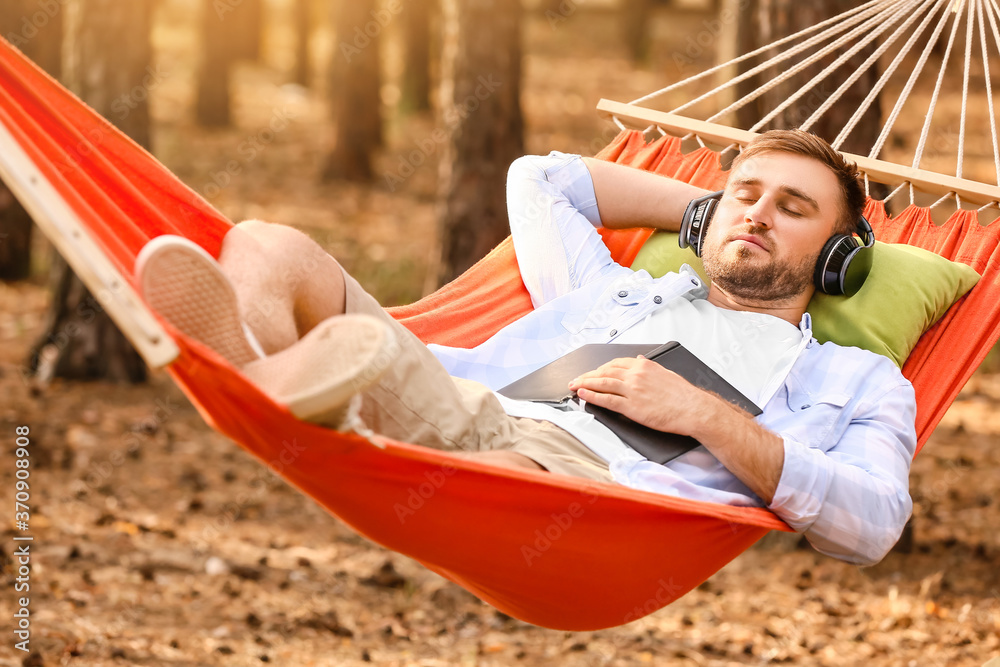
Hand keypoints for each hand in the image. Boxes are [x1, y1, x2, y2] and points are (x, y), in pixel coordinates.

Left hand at [568, 356, 709, 434]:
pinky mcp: (632, 407)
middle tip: (577, 378)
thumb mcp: (666, 372)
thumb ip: (649, 366)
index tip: (592, 372)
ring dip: (585, 383)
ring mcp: (633, 390)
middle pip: (605, 371)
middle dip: (588, 375)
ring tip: (574, 385)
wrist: (694, 409)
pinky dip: (592, 396)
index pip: (615, 363)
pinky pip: (607, 399)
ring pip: (602, 383)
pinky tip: (583, 394)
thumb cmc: (684, 395)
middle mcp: (636, 375)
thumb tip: (639, 359)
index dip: (600, 368)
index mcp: (644, 366)